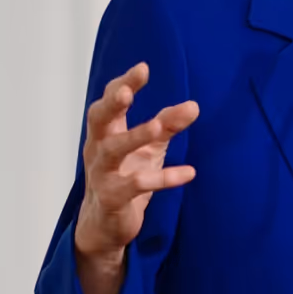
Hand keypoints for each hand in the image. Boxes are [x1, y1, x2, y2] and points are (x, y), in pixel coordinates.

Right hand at [74, 62, 199, 265]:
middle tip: (127, 91)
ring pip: (112, 151)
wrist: (105, 225)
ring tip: (157, 127)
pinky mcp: (113, 199)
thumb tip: (194, 105)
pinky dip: (163, 178)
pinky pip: (135, 185)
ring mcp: (102, 175)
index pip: (109, 102)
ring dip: (134, 137)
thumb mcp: (149, 148)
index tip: (143, 68)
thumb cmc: (125, 177)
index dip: (123, 84)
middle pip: (99, 120)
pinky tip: (189, 172)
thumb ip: (168, 125)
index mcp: (105, 133)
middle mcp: (98, 149)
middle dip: (112, 104)